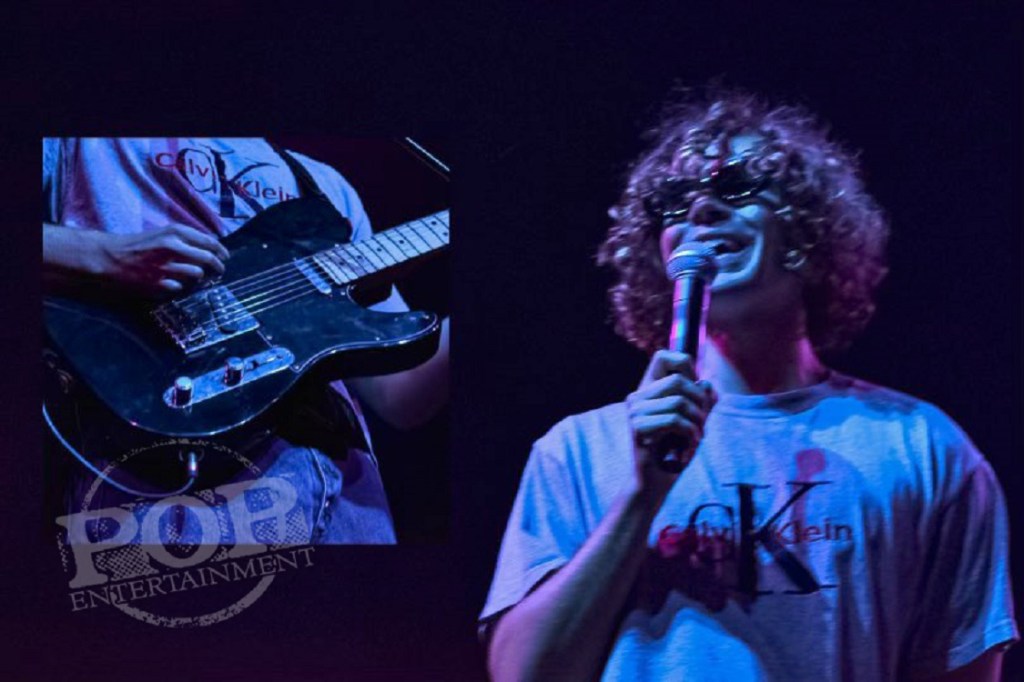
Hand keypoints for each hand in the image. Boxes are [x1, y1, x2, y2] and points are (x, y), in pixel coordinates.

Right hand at [94, 225, 229, 294]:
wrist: (108, 257)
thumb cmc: (138, 245)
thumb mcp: (162, 234)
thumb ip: (185, 239)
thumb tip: (211, 248)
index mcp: (175, 232)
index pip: (209, 242)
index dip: (221, 251)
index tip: (225, 256)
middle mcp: (172, 246)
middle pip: (208, 259)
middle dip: (218, 266)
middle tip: (220, 271)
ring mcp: (165, 266)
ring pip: (197, 273)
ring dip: (199, 277)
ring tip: (195, 277)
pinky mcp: (157, 282)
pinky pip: (180, 287)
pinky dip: (180, 286)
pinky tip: (174, 283)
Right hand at [626, 350, 716, 499]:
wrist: (654, 484)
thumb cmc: (674, 453)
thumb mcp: (694, 423)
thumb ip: (702, 403)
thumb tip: (708, 385)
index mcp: (648, 390)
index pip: (663, 356)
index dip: (685, 366)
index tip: (695, 391)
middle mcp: (637, 396)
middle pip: (679, 379)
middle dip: (700, 402)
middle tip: (702, 424)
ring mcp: (635, 410)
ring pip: (680, 401)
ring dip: (697, 422)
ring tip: (696, 438)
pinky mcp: (637, 426)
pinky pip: (675, 420)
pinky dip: (690, 434)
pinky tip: (687, 448)